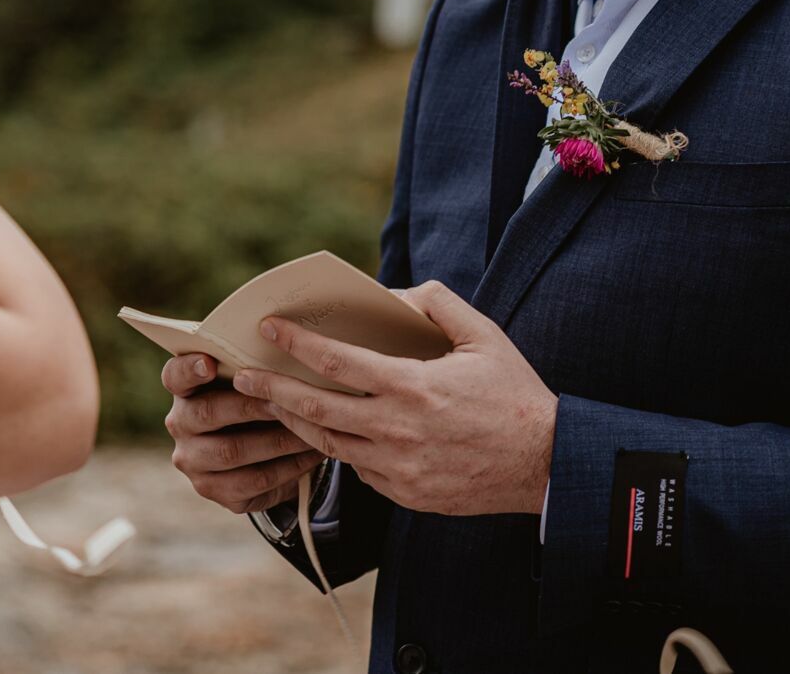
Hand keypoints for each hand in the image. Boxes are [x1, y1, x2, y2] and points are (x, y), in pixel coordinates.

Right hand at [161, 354, 324, 515]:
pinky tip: (312, 454)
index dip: (189, 369)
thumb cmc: (259, 401)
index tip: (210, 363)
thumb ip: (255, 367)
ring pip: (232, 451)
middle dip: (251, 406)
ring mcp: (193, 461)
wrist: (262, 453)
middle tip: (288, 399)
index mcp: (183, 389)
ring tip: (311, 428)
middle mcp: (179, 424)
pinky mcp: (214, 490)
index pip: (174, 375)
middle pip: (207, 412)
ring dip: (277, 440)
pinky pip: (253, 480)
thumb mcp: (252, 381)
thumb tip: (289, 344)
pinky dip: (288, 467)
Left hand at [232, 280, 555, 517]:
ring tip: (273, 404)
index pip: (338, 362)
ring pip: (329, 443)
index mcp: (412, 387)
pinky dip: (338, 447)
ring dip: (296, 422)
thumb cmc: (515, 395)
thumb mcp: (484, 336)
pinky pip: (358, 469)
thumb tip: (396, 294)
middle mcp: (396, 430)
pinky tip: (326, 432)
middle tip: (244, 377)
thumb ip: (438, 304)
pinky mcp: (403, 494)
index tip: (270, 329)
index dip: (299, 344)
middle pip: (316, 409)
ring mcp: (397, 468)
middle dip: (274, 390)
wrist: (545, 466)